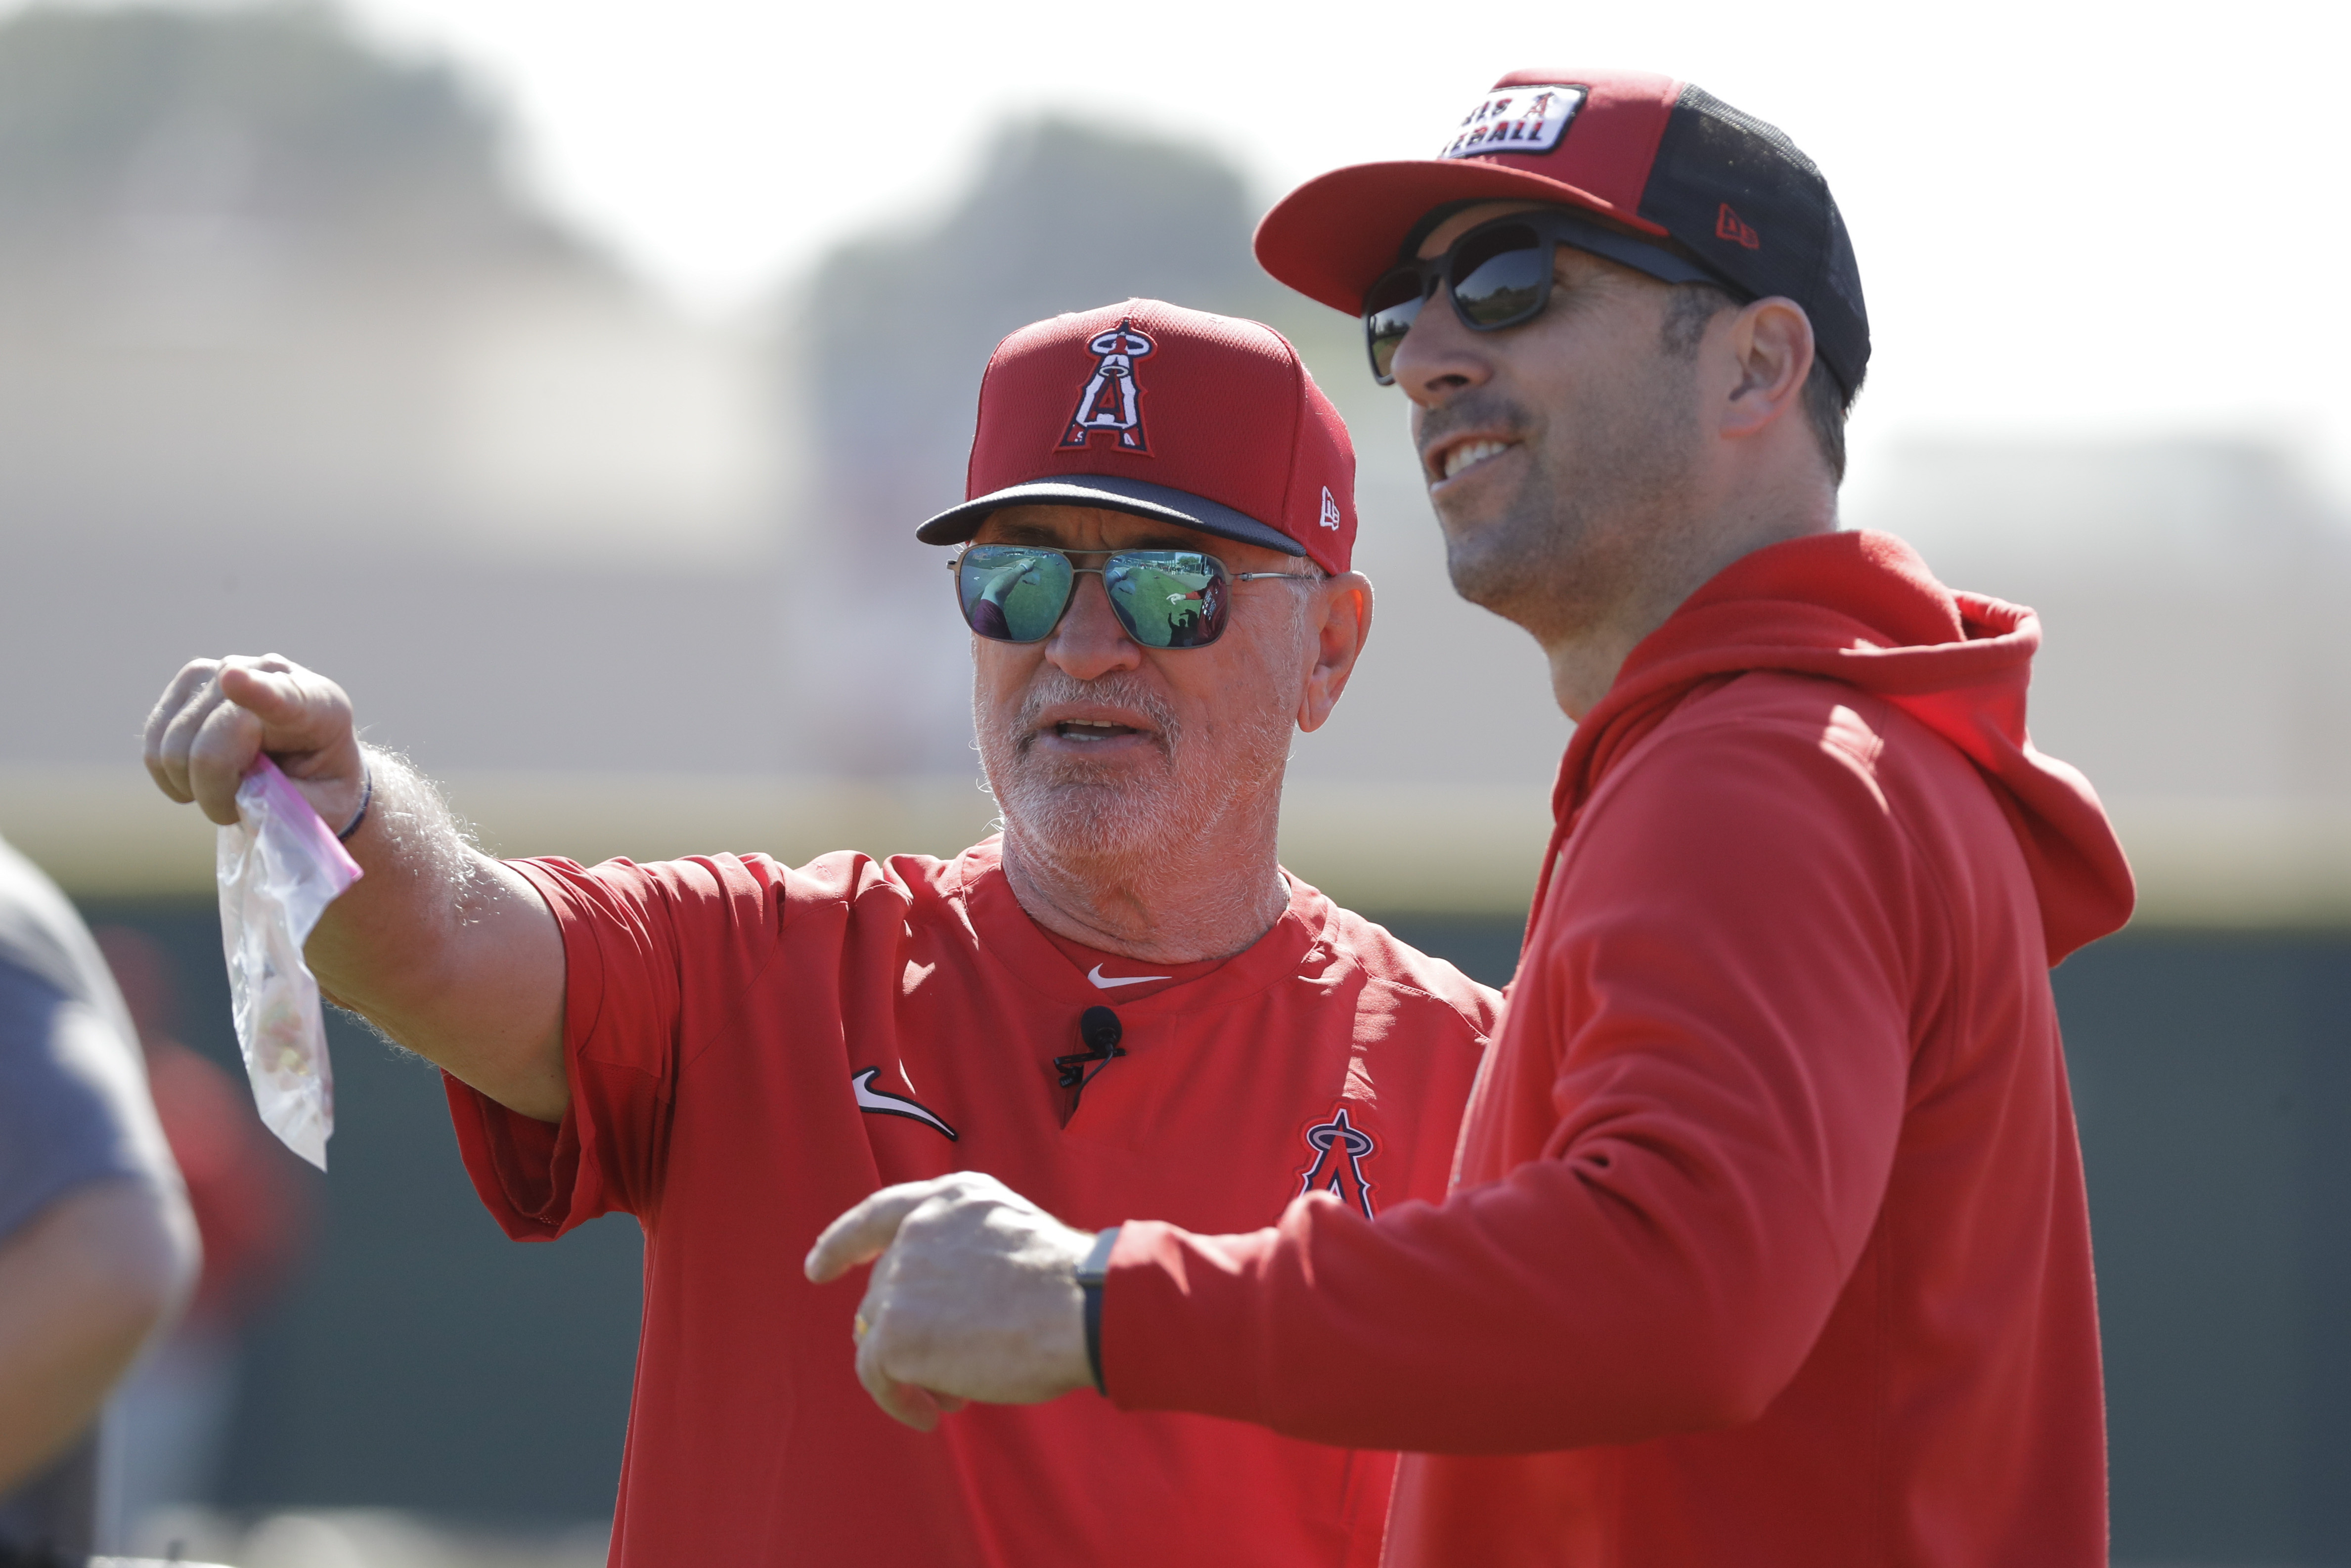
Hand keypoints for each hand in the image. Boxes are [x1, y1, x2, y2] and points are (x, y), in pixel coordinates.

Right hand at [143, 654, 364, 829]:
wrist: (310, 762)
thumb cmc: (320, 786)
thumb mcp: (323, 808)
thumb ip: (287, 804)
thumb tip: (244, 793)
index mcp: (319, 705)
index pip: (283, 698)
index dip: (256, 691)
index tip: (233, 678)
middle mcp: (269, 674)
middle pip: (211, 747)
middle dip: (217, 793)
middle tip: (244, 803)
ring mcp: (221, 671)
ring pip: (173, 750)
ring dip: (195, 787)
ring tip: (231, 784)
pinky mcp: (187, 684)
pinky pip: (153, 750)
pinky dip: (172, 778)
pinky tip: (203, 775)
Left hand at [805, 1172, 1097, 1431]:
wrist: (1082, 1308)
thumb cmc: (1069, 1287)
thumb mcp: (1013, 1237)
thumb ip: (966, 1251)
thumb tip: (930, 1309)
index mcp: (952, 1197)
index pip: (880, 1213)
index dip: (844, 1243)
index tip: (818, 1270)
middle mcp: (917, 1229)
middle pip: (884, 1290)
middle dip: (909, 1333)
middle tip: (953, 1372)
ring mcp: (900, 1278)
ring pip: (878, 1333)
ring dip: (911, 1368)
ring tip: (956, 1393)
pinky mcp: (893, 1331)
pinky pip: (875, 1374)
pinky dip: (898, 1399)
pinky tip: (930, 1414)